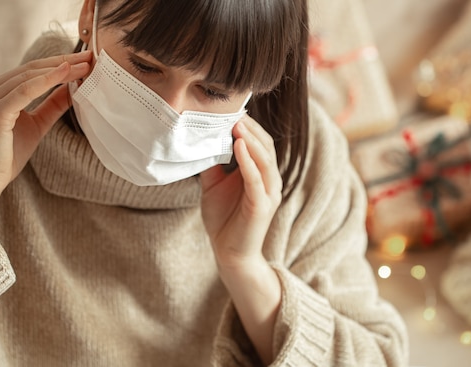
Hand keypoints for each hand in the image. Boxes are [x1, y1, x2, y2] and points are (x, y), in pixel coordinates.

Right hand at [0, 51, 91, 214]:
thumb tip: (72, 87)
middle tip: (90, 56)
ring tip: (84, 65)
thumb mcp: (37, 124)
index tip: (85, 59)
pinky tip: (65, 74)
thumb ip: (52, 105)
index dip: (60, 63)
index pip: (33, 70)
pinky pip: (25, 91)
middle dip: (64, 61)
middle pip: (33, 68)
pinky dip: (46, 80)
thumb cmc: (7, 155)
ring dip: (60, 69)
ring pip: (30, 76)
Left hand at [200, 115, 282, 364]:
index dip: (247, 126)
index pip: (259, 143)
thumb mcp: (214, 186)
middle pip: (265, 146)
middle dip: (250, 127)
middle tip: (233, 110)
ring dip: (251, 139)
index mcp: (260, 175)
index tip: (229, 110)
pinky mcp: (262, 206)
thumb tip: (200, 140)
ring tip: (236, 123)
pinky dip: (248, 161)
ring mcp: (268, 194)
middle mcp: (269, 181)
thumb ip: (212, 164)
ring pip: (265, 159)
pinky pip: (257, 179)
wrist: (229, 254)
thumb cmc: (224, 220)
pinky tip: (238, 145)